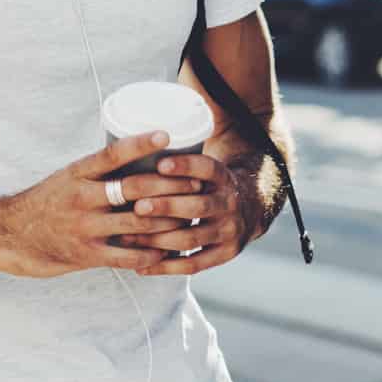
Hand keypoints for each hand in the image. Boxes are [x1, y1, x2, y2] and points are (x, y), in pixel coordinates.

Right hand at [0, 131, 200, 278]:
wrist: (13, 236)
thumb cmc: (48, 201)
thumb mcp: (68, 177)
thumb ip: (99, 172)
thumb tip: (140, 155)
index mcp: (78, 173)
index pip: (112, 153)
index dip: (140, 143)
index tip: (166, 133)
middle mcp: (82, 197)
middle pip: (134, 188)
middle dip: (169, 186)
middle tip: (197, 183)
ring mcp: (85, 227)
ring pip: (138, 221)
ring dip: (169, 220)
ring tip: (193, 216)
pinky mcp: (88, 254)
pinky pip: (128, 254)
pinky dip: (153, 252)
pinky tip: (170, 249)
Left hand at [121, 153, 252, 276]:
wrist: (253, 207)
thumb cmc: (212, 180)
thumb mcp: (206, 160)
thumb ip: (180, 147)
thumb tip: (142, 114)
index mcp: (224, 176)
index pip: (207, 168)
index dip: (185, 166)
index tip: (161, 163)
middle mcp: (229, 203)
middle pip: (196, 206)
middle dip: (165, 206)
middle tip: (136, 204)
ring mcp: (228, 232)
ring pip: (190, 237)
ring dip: (158, 237)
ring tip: (128, 235)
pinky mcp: (223, 255)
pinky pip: (192, 264)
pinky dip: (166, 266)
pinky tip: (141, 265)